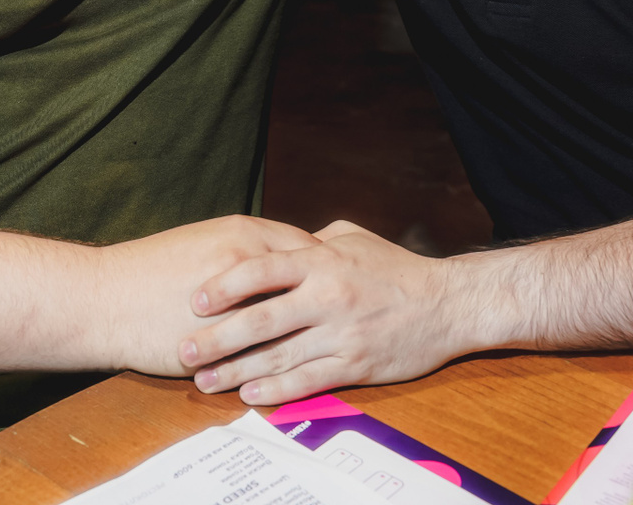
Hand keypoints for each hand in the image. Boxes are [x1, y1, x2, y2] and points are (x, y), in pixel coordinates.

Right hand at [92, 216, 319, 376]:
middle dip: (332, 298)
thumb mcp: (201, 241)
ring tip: (329, 343)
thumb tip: (273, 258)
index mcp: (242, 235)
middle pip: (311, 282)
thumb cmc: (147, 269)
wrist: (104, 300)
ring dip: (316, 333)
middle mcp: (249, 266)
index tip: (340, 276)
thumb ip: (241, 248)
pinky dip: (287, 361)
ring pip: (295, 320)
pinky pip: (268, 353)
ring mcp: (238, 305)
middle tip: (347, 309)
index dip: (327, 265)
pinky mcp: (225, 343)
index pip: (306, 248)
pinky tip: (297, 369)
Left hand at [179, 220, 470, 405]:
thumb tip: (270, 242)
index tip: (195, 300)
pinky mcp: (356, 364)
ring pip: (278, 357)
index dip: (224, 285)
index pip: (261, 270)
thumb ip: (309, 241)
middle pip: (260, 320)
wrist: (447, 303)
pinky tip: (250, 394)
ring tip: (205, 380)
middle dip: (217, 338)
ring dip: (236, 371)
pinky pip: (308, 380)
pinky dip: (276, 390)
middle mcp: (327, 296)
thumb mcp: (351, 238)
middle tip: (185, 350)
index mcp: (322, 261)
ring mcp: (341, 333)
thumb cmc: (395, 268)